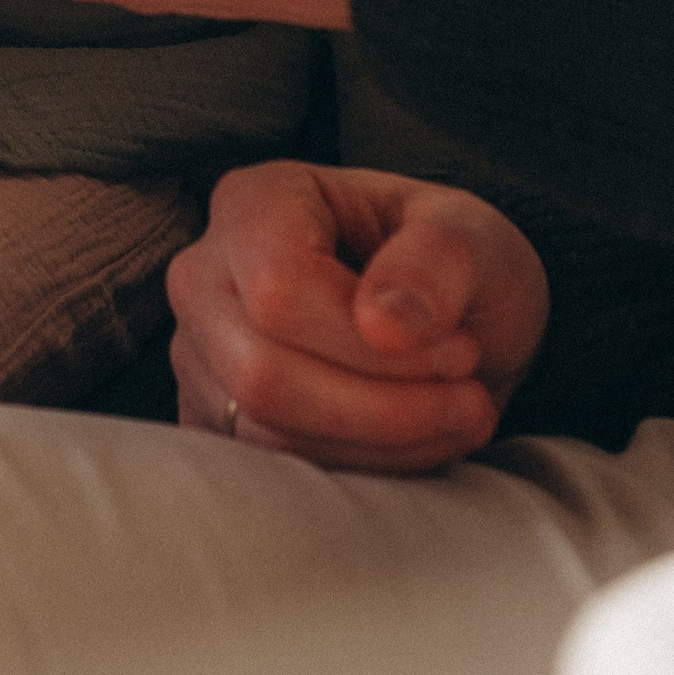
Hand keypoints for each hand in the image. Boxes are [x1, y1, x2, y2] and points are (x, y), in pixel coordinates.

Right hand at [169, 161, 548, 473]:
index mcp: (255, 201)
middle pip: (263, 372)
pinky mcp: (213, 422)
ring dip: (383, 442)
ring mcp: (199, 353)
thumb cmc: (452, 264)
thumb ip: (437, 262)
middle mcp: (205, 275)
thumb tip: (382, 326)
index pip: (281, 289)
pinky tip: (416, 441)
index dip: (372, 343)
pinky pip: (273, 473)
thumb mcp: (474, 237)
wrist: (449, 321)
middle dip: (384, 406)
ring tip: (459, 416)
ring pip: (268, 433)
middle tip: (470, 396)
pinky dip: (362, 471)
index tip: (461, 351)